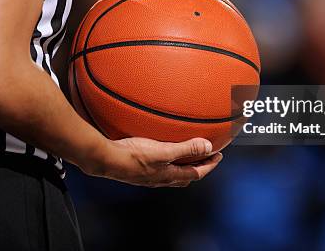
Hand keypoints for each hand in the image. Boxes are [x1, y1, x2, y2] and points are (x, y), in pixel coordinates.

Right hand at [84, 137, 222, 187]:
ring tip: (186, 151)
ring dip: (182, 163)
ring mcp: (149, 175)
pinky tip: (161, 148)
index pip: (196, 173)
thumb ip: (186, 148)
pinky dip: (168, 159)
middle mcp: (160, 178)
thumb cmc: (133, 156)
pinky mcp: (139, 168)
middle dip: (198, 166)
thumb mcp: (163, 150)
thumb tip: (208, 147)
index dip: (209, 165)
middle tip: (206, 155)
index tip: (218, 156)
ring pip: (172, 171)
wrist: (106, 159)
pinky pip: (160, 165)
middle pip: (186, 175)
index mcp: (169, 175)